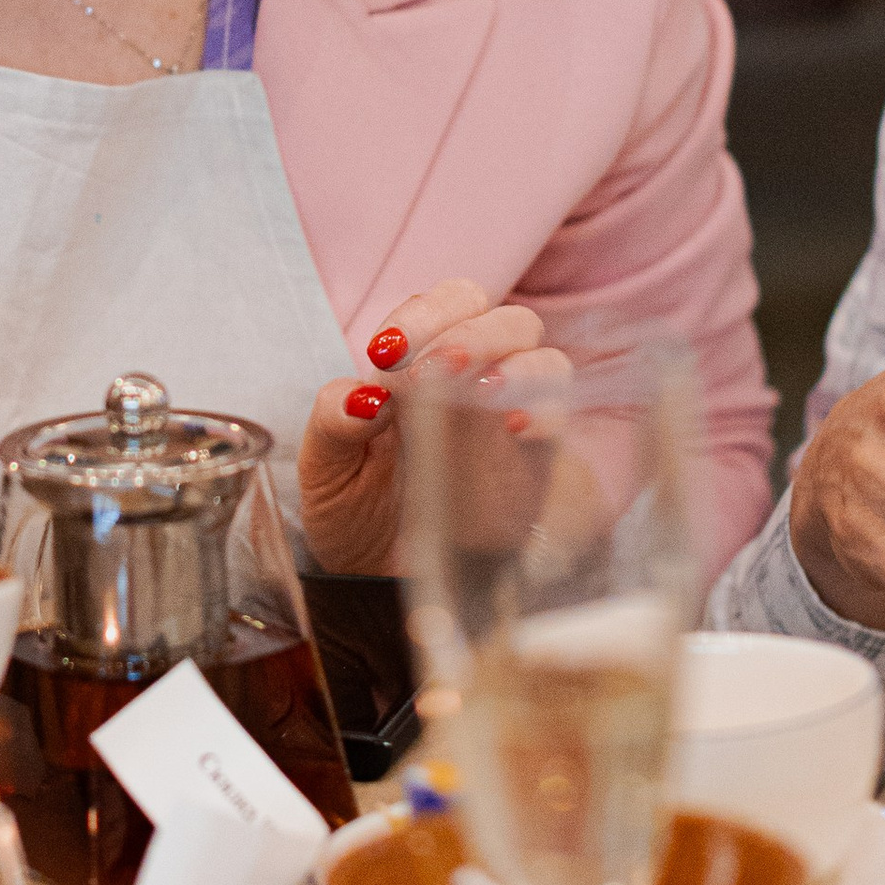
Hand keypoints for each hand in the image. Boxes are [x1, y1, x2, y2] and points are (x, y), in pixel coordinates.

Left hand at [295, 278, 570, 573]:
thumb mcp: (325, 468)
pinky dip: (544, 415)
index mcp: (421, 361)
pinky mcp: (534, 466)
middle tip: (438, 365)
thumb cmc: (352, 508)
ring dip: (518, 364)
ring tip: (481, 390)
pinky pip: (559, 423)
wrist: (375, 580)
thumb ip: (334, 422)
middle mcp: (475, 380)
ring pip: (546, 359)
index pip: (445, 304)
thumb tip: (363, 395)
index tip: (387, 351)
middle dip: (475, 330)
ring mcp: (510, 420)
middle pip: (506, 319)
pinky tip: (512, 429)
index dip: (424, 314)